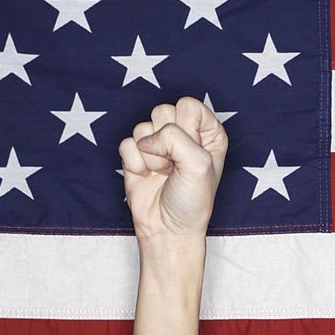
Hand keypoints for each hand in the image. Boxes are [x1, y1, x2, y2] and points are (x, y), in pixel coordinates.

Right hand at [118, 97, 227, 243]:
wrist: (168, 229)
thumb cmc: (192, 200)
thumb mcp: (198, 165)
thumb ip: (175, 138)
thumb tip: (145, 138)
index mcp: (208, 131)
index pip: (189, 105)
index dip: (187, 130)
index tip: (193, 154)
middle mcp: (184, 133)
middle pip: (163, 111)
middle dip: (167, 142)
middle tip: (176, 167)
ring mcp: (159, 142)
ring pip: (142, 126)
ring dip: (152, 156)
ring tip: (163, 174)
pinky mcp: (136, 153)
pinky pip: (126, 143)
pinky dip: (135, 164)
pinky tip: (146, 177)